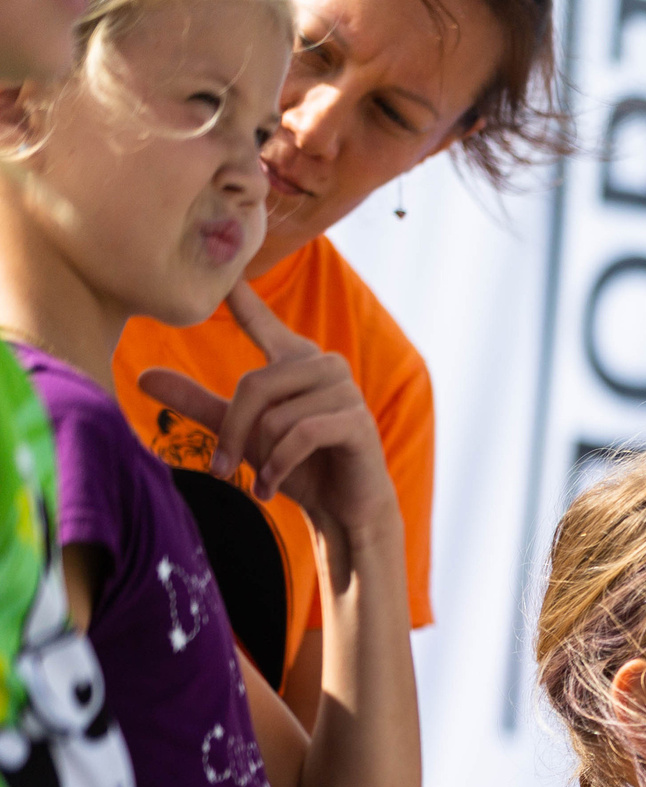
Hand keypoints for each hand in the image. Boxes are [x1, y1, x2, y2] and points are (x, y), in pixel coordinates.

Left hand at [136, 282, 399, 548]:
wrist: (346, 508)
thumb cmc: (299, 465)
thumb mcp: (242, 433)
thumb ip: (198, 403)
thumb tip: (141, 377)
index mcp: (295, 360)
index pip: (261, 321)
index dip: (241, 298)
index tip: (223, 273)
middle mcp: (324, 366)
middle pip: (254, 385)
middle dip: (234, 432)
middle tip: (223, 467)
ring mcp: (346, 392)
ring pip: (276, 416)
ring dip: (263, 456)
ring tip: (264, 479)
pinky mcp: (358, 422)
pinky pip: (301, 434)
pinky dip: (279, 466)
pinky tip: (270, 485)